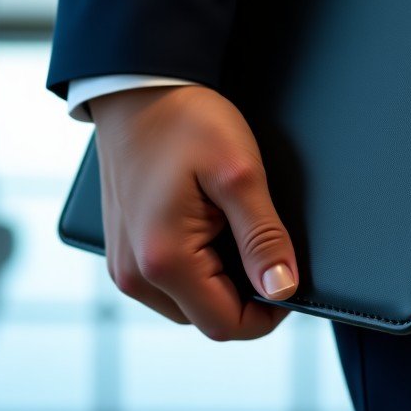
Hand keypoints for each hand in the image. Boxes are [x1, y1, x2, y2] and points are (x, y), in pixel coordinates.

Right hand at [91, 83, 298, 339]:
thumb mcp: (239, 173)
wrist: (138, 87)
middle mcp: (134, 274)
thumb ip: (264, 237)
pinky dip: (195, 265)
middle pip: (207, 317)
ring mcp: (122, 263)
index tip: (289, 275)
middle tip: (259, 238)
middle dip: (243, 292)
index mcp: (164, 261)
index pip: (228, 324)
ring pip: (187, 302)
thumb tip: (283, 289)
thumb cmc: (185, 121)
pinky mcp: (121, 247)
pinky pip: (166, 280)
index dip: (269, 312)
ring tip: (229, 224)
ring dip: (218, 279)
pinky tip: (205, 223)